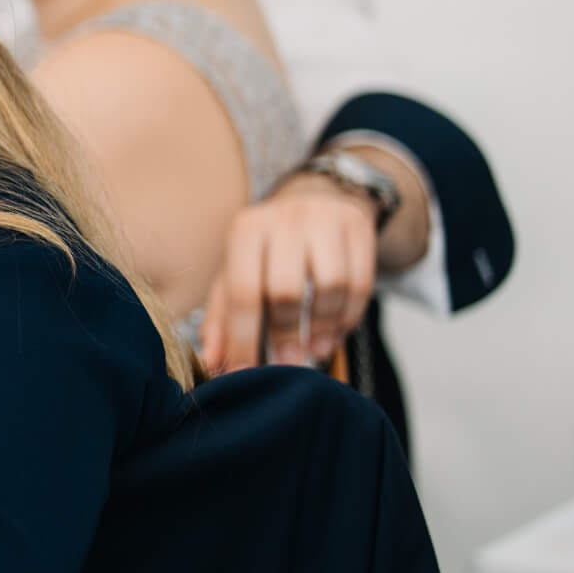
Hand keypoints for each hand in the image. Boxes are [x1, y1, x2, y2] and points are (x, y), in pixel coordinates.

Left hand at [199, 172, 377, 373]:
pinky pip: (361, 283)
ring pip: (331, 286)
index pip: (243, 291)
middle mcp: (284, 218)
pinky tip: (334, 334)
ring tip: (313, 351)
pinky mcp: (359, 227)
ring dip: (322, 328)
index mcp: (245, 228)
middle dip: (286, 335)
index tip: (246, 372)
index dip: (244, 338)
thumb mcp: (237, 273)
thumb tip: (212, 362)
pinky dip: (348, 317)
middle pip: (287, 289)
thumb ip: (223, 317)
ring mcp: (325, 219)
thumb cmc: (267, 248)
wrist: (315, 200)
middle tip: (287, 363)